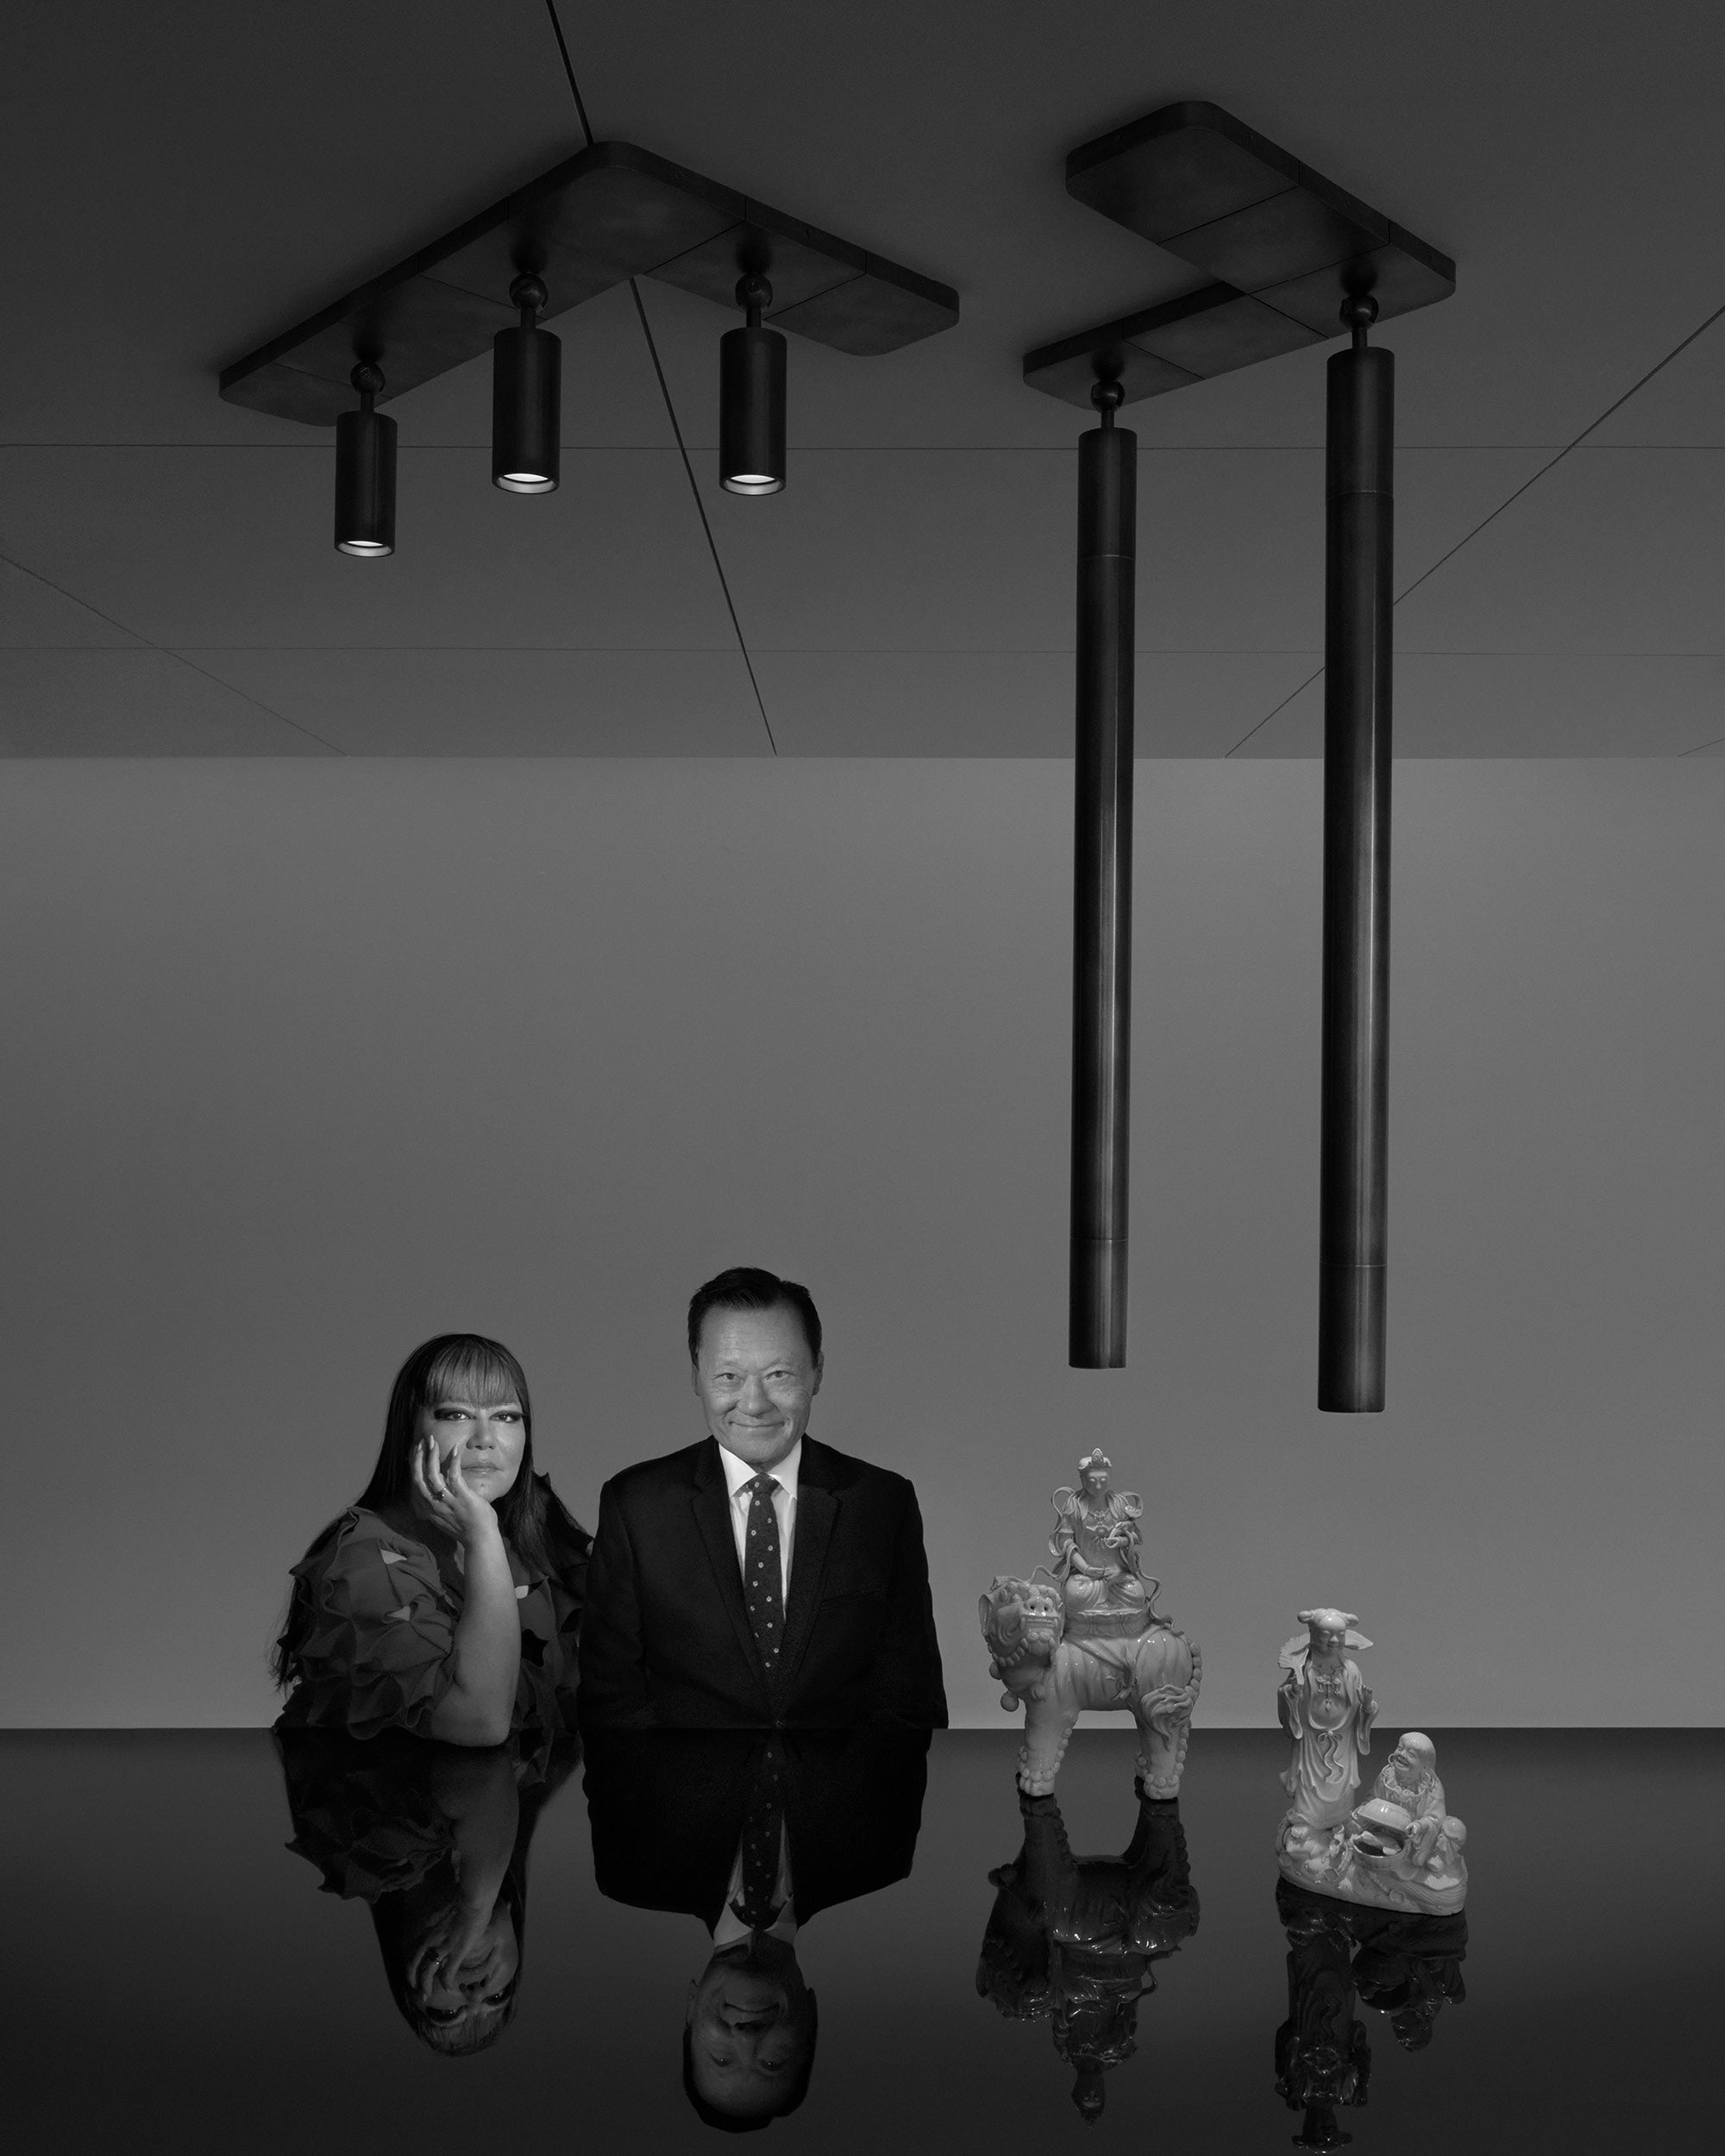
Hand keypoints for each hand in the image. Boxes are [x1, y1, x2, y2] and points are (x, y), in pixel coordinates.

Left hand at [407, 1899, 504, 2001]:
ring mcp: (443, 1948)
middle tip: (417, 1989)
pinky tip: (450, 1988)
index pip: (417, 1952)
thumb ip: (437, 1919)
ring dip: (426, 1985)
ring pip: (428, 1972)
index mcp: (430, 1932)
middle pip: (416, 1964)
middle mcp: (432, 1941)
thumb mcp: (443, 1911)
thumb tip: (432, 1922)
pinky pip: (448, 1973)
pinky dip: (447, 1982)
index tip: (415, 1974)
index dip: (414, 1966)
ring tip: (426, 1994)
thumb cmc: (462, 1902)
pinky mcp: (456, 1952)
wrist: (473, 1901)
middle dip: (414, 1979)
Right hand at [412, 1433, 500, 1549]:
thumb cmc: (465, 1527)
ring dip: (431, 1457)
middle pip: (418, 1479)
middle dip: (418, 1458)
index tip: (416, 1451)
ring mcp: (447, 1502)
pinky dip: (453, 1462)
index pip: (415, 1484)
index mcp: (428, 1509)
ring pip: (432, 1476)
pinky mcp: (462, 1498)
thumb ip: (437, 1505)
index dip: (413, 1466)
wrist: (480, 1540)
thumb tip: (436, 1490)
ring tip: (433, 1442)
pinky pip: (454, 1476)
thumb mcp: (444, 1517)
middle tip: (422, 1442)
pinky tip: (455, 1450)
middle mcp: (434, 1505)